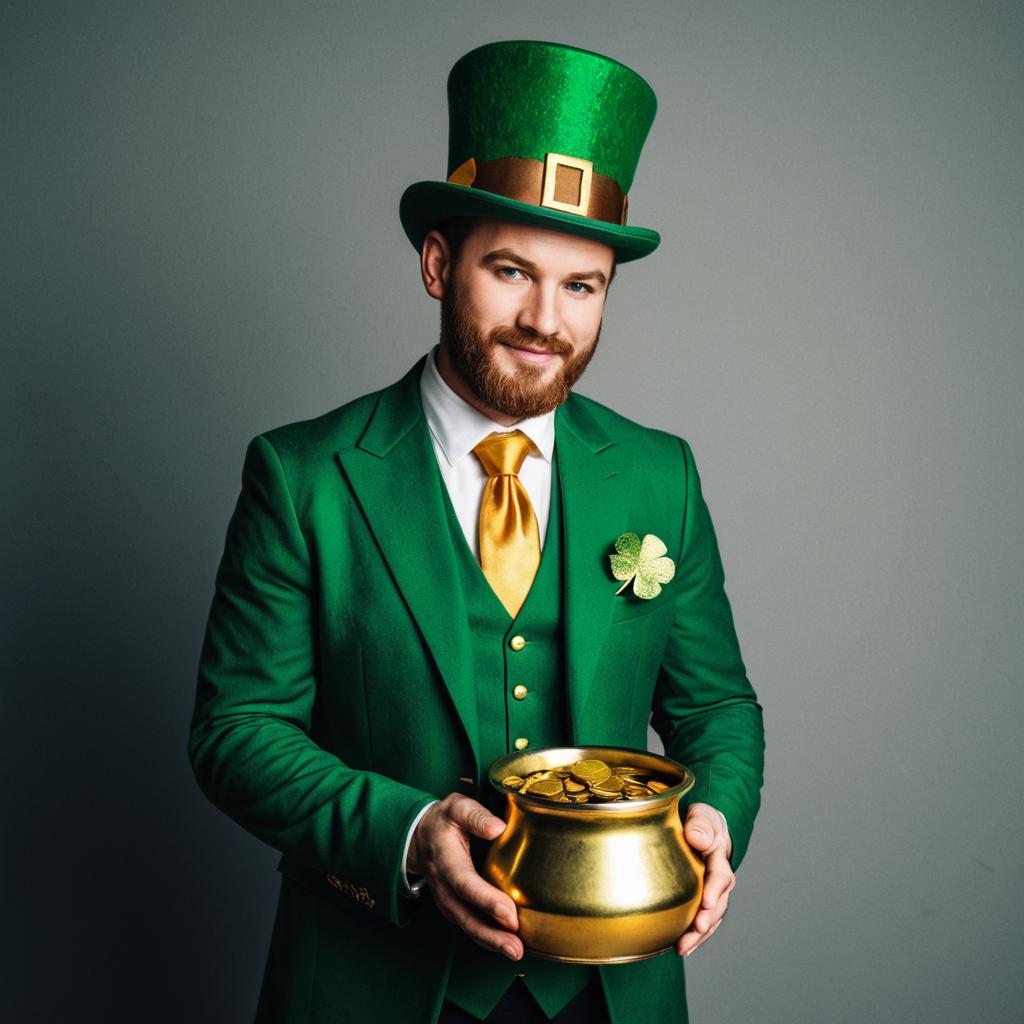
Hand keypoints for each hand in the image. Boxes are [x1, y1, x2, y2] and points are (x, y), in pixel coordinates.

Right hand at [407, 794, 522, 960]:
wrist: (419, 836)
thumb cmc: (444, 821)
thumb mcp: (457, 807)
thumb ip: (476, 815)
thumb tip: (498, 828)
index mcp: (445, 857)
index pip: (464, 882)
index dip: (485, 899)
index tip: (509, 913)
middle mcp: (442, 884)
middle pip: (464, 914)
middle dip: (490, 933)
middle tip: (515, 947)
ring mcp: (445, 898)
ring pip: (466, 925)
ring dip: (490, 942)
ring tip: (515, 952)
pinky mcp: (452, 906)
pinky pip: (468, 925)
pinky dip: (486, 939)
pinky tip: (506, 945)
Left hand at [676, 803, 733, 956]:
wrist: (703, 829)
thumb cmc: (701, 822)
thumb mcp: (701, 816)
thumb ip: (700, 825)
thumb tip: (696, 838)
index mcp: (718, 857)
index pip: (720, 875)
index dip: (715, 890)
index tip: (706, 903)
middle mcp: (719, 879)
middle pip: (718, 902)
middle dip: (708, 919)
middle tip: (697, 929)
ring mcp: (712, 893)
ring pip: (710, 917)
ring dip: (699, 934)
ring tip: (684, 947)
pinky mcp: (702, 902)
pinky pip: (701, 921)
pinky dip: (694, 936)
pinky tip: (682, 948)